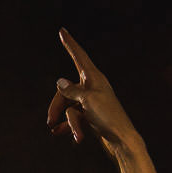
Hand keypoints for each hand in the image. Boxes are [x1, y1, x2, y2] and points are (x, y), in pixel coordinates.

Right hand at [47, 29, 139, 152]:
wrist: (122, 141)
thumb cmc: (108, 118)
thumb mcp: (87, 101)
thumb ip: (71, 90)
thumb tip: (59, 81)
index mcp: (94, 78)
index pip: (78, 56)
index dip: (69, 44)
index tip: (62, 30)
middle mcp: (92, 87)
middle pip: (66, 90)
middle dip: (57, 106)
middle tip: (49, 121)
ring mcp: (91, 102)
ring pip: (69, 108)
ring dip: (69, 123)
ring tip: (75, 136)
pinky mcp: (91, 116)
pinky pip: (74, 118)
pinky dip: (69, 126)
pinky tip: (59, 134)